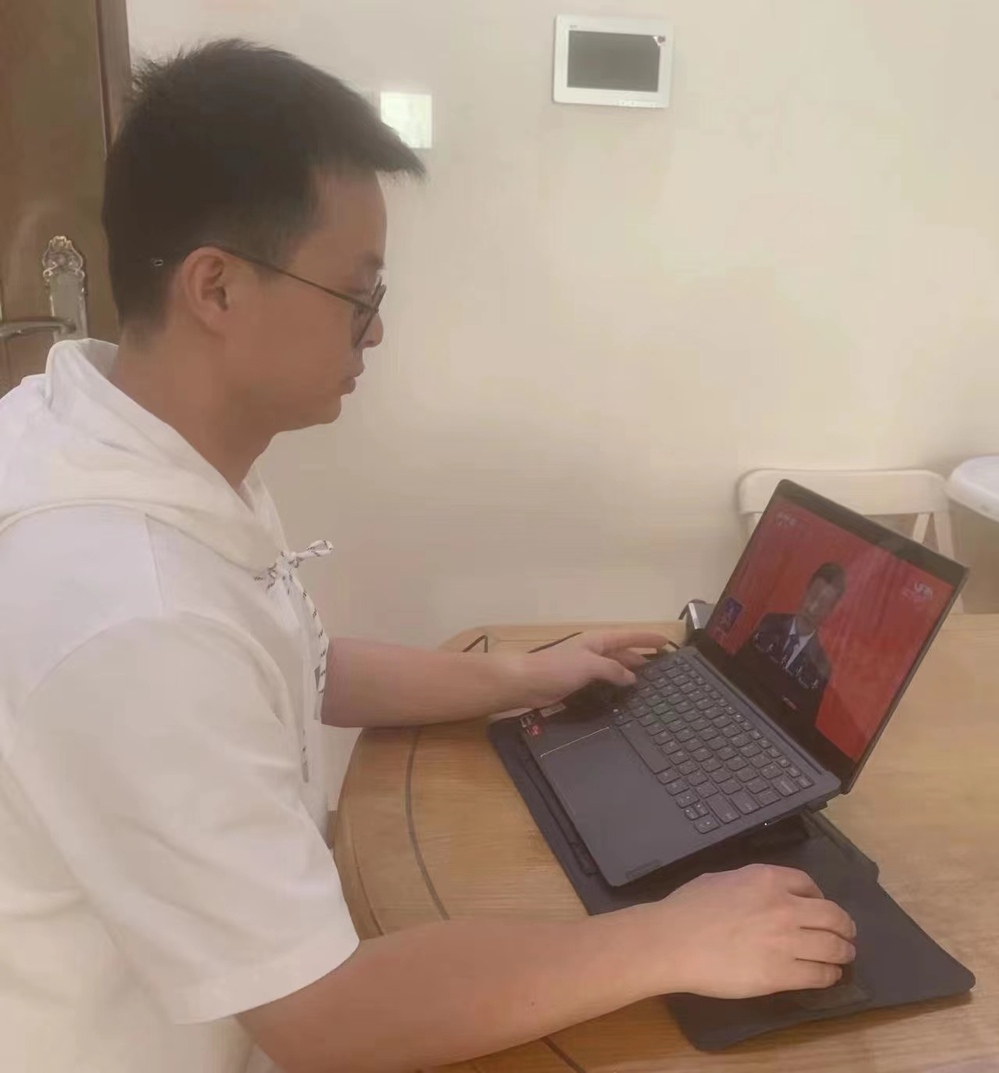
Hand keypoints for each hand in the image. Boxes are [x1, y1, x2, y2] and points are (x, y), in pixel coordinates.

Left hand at [516, 630, 669, 709]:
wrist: (526, 683)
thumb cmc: (557, 668)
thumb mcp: (590, 665)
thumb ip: (613, 669)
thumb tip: (631, 677)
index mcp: (597, 640)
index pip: (628, 636)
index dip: (646, 638)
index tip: (666, 641)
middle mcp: (594, 650)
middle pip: (623, 652)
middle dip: (641, 657)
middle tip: (661, 668)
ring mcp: (585, 666)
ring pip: (614, 667)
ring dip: (629, 672)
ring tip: (648, 683)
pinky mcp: (578, 682)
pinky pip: (604, 681)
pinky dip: (615, 684)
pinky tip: (622, 694)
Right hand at [647, 864, 855, 997]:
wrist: (673, 940)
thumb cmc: (688, 907)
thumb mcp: (722, 879)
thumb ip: (749, 884)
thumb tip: (761, 895)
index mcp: (767, 878)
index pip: (809, 885)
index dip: (819, 898)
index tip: (819, 908)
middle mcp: (784, 906)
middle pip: (833, 916)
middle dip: (844, 927)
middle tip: (847, 936)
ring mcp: (785, 940)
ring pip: (834, 946)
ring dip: (843, 952)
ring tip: (844, 957)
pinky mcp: (781, 973)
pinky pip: (820, 974)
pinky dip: (830, 975)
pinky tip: (829, 975)